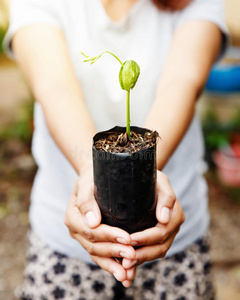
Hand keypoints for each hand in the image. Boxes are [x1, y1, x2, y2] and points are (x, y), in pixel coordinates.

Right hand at [64, 168, 136, 286]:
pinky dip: (112, 265)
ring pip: (97, 255)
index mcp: (73, 216)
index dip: (109, 236)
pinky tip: (125, 274)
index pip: (91, 231)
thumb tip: (93, 222)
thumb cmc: (92, 177)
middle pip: (94, 246)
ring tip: (128, 274)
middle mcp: (76, 229)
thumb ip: (87, 201)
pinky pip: (100, 256)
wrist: (93, 178)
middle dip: (114, 251)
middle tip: (133, 254)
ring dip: (113, 264)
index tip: (127, 238)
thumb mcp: (87, 183)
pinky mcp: (92, 240)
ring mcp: (83, 237)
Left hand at [122, 171, 184, 268]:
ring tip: (123, 266)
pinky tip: (126, 265)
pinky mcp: (158, 238)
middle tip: (124, 261)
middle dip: (142, 255)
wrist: (147, 178)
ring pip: (155, 253)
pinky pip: (151, 251)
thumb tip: (163, 218)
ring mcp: (167, 234)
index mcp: (175, 215)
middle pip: (159, 247)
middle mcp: (172, 227)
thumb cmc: (151, 176)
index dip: (145, 239)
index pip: (161, 233)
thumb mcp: (160, 181)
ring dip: (140, 260)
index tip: (129, 240)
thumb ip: (166, 197)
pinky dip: (140, 259)